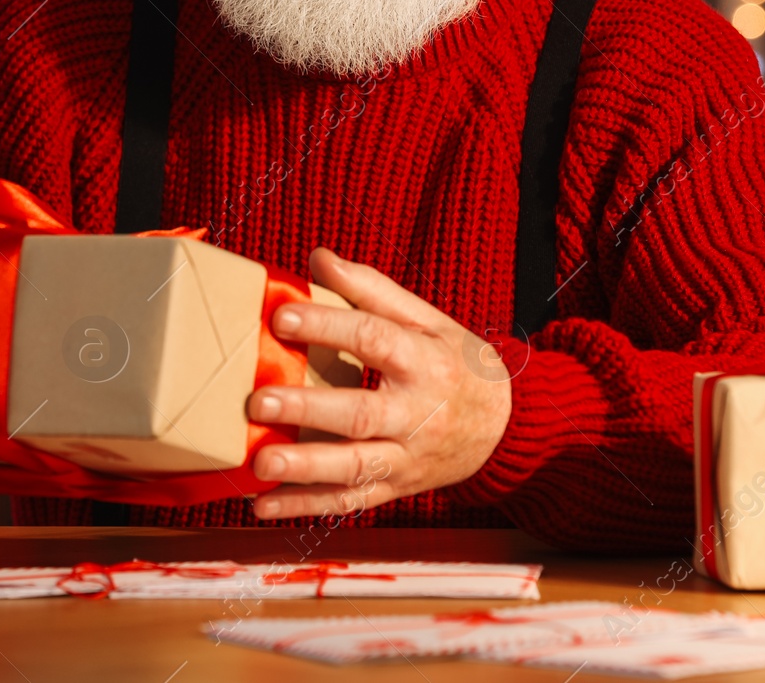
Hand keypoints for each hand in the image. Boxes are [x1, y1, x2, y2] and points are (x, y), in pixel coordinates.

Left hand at [245, 247, 512, 518]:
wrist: (504, 428)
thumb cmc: (456, 364)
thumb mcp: (427, 320)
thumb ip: (371, 290)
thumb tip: (318, 258)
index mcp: (424, 361)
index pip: (373, 338)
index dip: (327, 325)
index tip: (281, 315)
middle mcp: (419, 414)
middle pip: (361, 414)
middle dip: (308, 409)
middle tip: (259, 402)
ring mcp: (407, 458)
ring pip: (355, 468)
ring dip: (304, 468)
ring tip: (260, 463)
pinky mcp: (395, 489)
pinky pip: (349, 502)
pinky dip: (305, 507)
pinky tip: (263, 504)